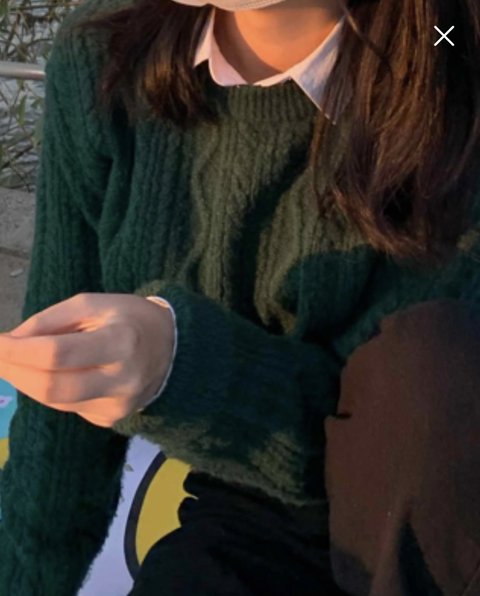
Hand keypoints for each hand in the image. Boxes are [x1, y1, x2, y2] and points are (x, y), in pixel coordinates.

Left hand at [0, 293, 174, 426]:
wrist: (173, 349)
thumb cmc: (130, 318)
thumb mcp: (92, 304)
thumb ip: (50, 320)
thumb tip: (11, 342)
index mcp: (121, 342)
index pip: (56, 354)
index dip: (16, 352)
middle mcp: (122, 381)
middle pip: (50, 387)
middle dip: (13, 372)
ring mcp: (117, 406)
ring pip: (54, 402)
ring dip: (26, 382)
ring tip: (16, 363)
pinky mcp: (111, 419)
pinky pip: (68, 407)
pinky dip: (50, 390)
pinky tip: (53, 374)